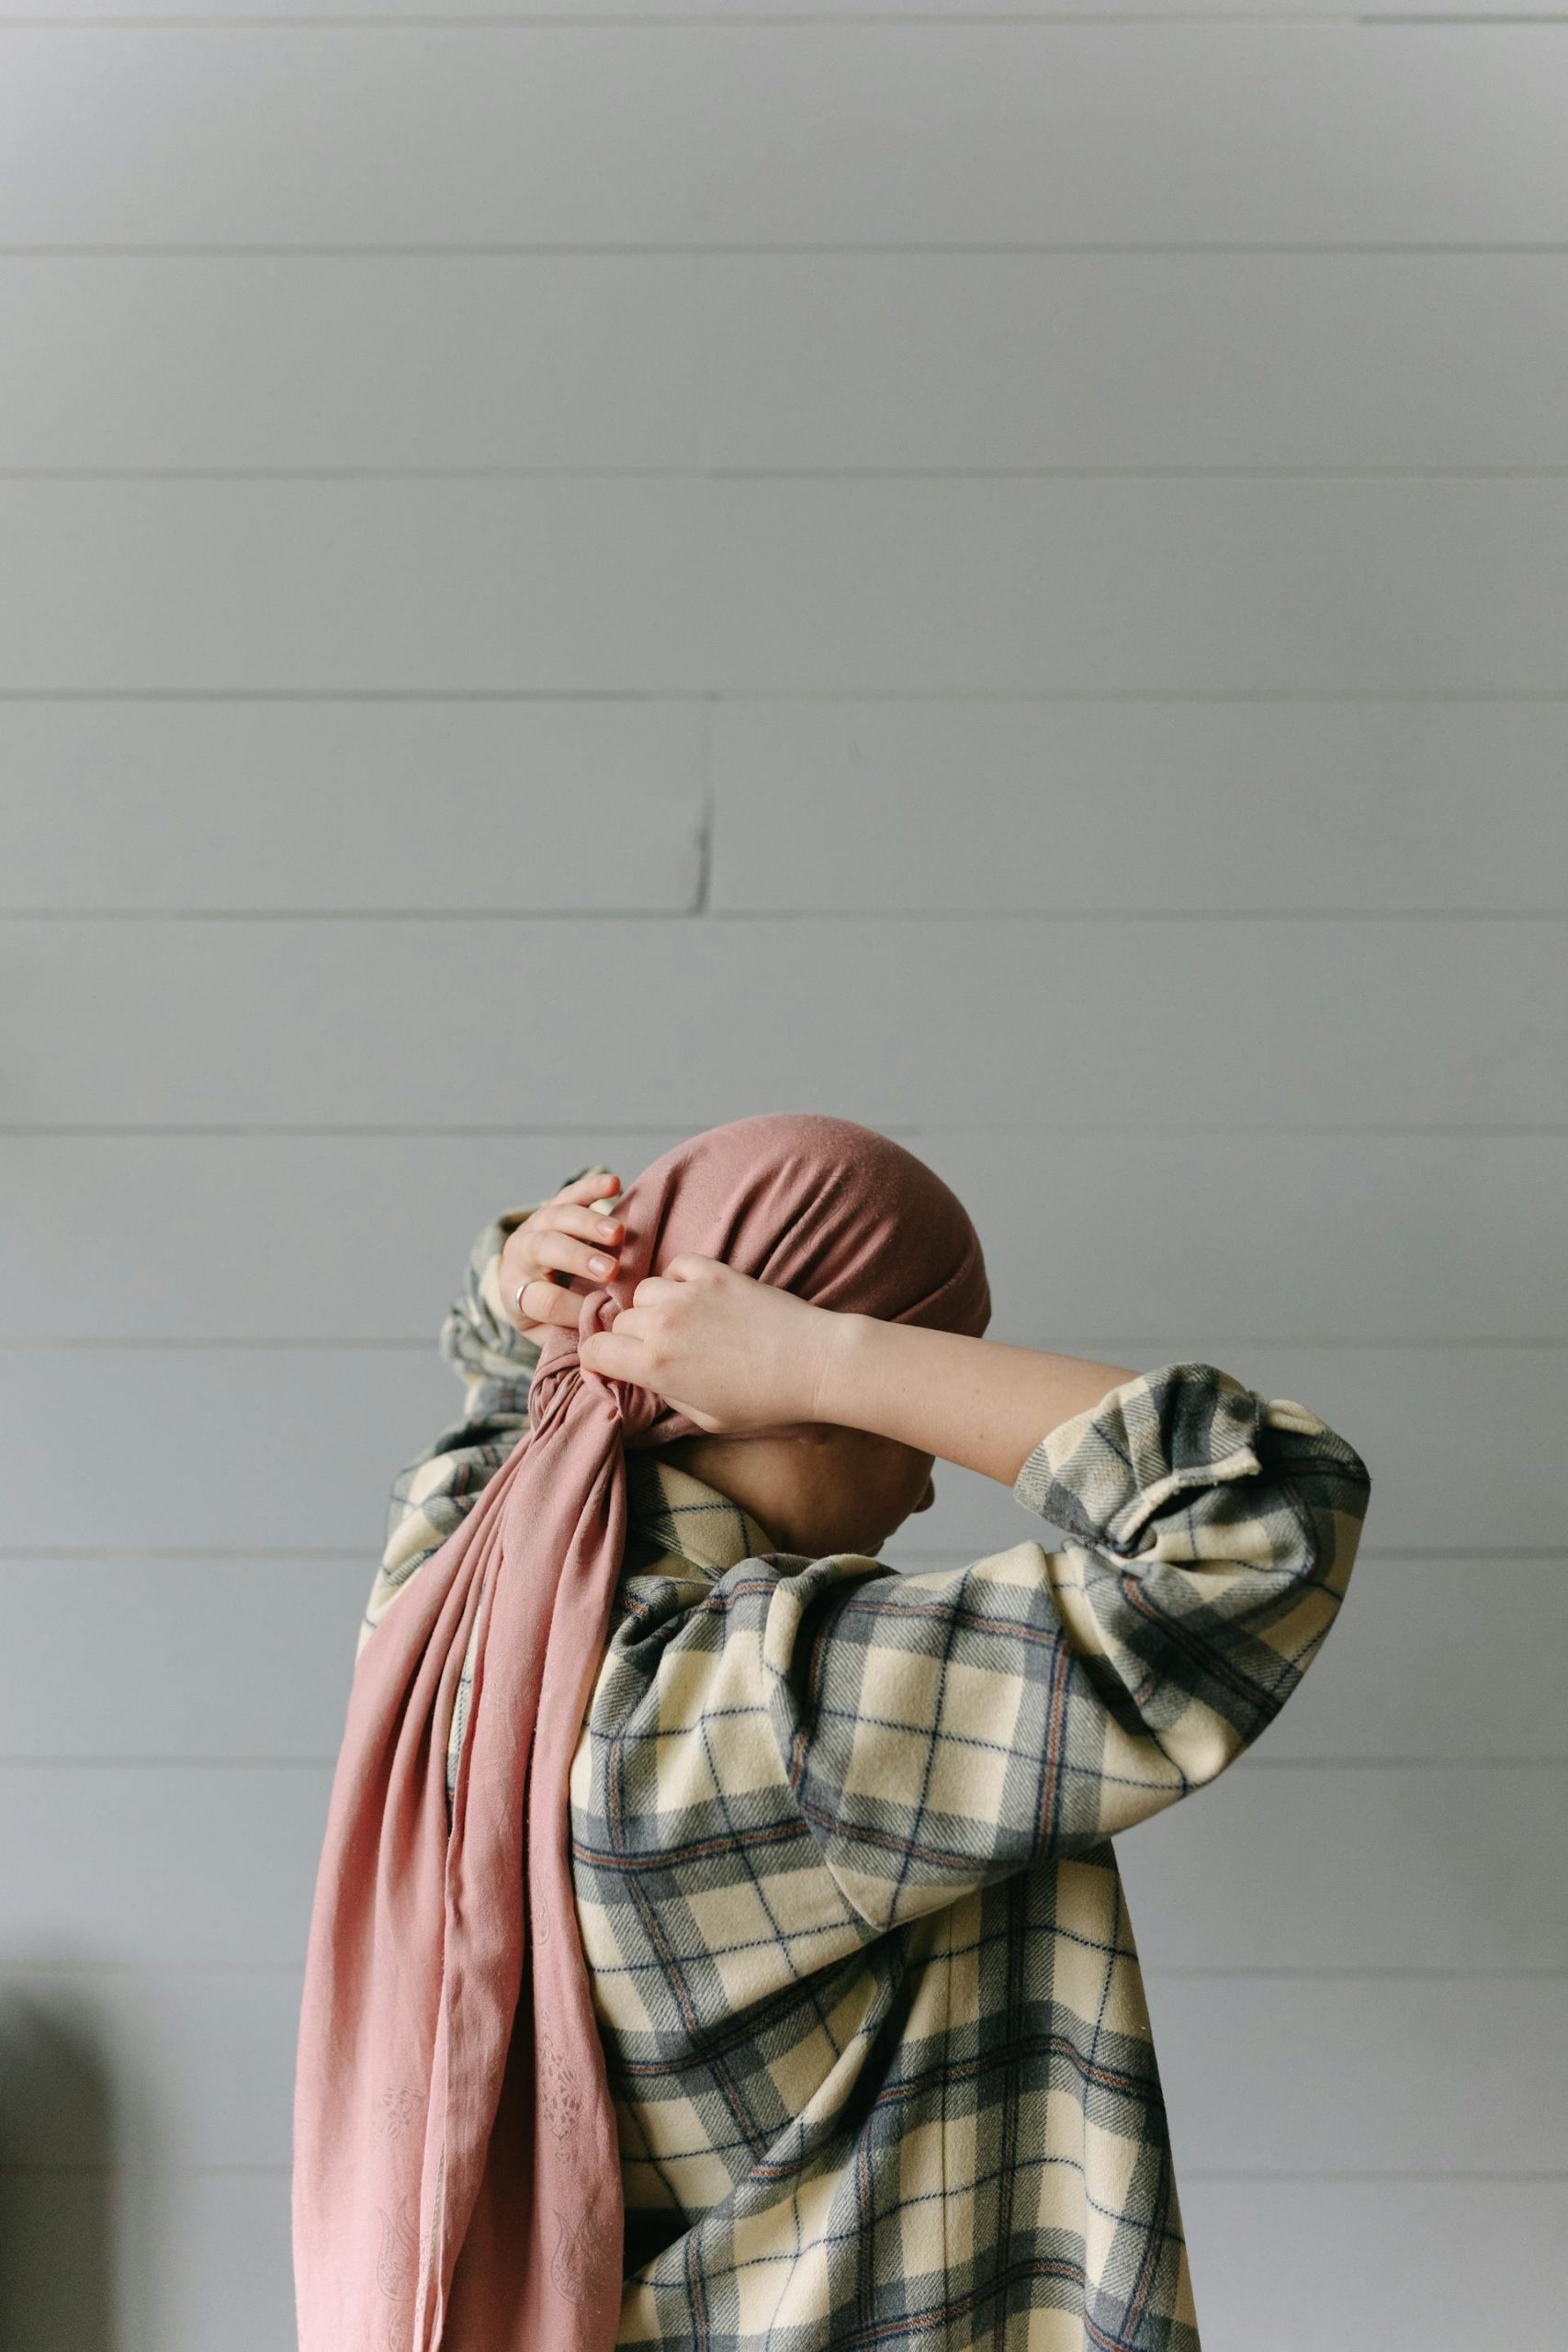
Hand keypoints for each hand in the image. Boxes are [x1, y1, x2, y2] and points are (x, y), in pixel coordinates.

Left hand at [499, 1170, 626, 1340]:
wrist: (525, 1281)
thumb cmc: (545, 1316)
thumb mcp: (548, 1333)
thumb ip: (572, 1332)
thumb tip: (605, 1334)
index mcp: (514, 1291)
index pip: (542, 1300)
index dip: (571, 1307)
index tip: (603, 1312)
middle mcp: (519, 1255)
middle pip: (544, 1249)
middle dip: (578, 1258)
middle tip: (610, 1270)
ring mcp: (534, 1227)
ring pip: (558, 1217)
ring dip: (590, 1223)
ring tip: (619, 1234)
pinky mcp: (553, 1208)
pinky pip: (570, 1194)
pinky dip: (592, 1187)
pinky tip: (614, 1183)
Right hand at [577, 1255, 844, 1436]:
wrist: (813, 1364)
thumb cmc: (764, 1401)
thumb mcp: (705, 1417)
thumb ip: (665, 1394)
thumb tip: (645, 1377)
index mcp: (654, 1366)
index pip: (594, 1350)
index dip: (601, 1359)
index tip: (616, 1363)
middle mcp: (662, 1325)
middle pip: (619, 1321)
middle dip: (631, 1336)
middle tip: (661, 1348)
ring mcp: (687, 1294)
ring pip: (643, 1291)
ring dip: (655, 1306)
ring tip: (681, 1321)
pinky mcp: (714, 1272)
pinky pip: (676, 1266)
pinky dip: (680, 1279)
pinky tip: (698, 1297)